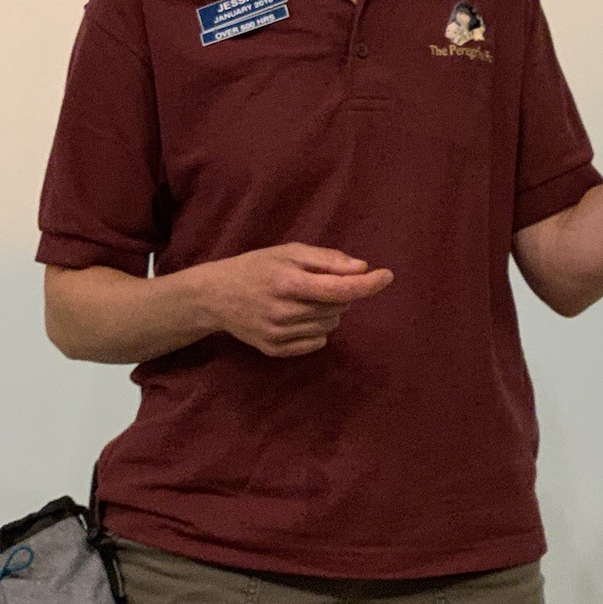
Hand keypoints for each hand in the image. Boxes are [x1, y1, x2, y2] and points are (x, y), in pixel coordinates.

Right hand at [197, 243, 393, 356]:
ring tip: (303, 298)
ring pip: (331, 326)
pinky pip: (317, 343)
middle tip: (315, 283)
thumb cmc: (256, 267)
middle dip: (339, 293)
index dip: (367, 284)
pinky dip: (317, 329)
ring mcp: (279, 335)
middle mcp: (283, 312)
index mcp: (287, 282)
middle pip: (338, 307)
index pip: (339, 289)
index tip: (387, 275)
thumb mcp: (289, 253)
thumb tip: (362, 268)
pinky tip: (297, 316)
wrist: (215, 296)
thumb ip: (326, 260)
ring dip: (329, 311)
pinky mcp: (276, 350)